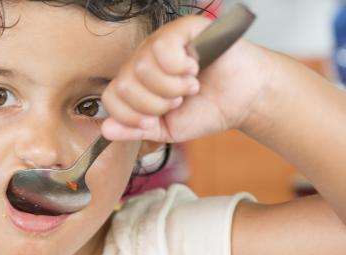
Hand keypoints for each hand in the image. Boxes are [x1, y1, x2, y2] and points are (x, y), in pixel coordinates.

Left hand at [101, 15, 273, 142]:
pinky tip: (194, 68)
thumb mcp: (165, 130)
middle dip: (154, 104)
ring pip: (142, 67)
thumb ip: (135, 130)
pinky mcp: (181, 29)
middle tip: (178, 101)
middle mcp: (144, 60)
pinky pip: (161, 47)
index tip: (153, 122)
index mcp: (137, 84)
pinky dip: (179, 67)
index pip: (111, 97)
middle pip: (125, 84)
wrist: (243, 100)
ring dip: (171, 87)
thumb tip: (106, 129)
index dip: (130, 116)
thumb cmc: (206, 110)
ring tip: (190, 86)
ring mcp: (160, 43)